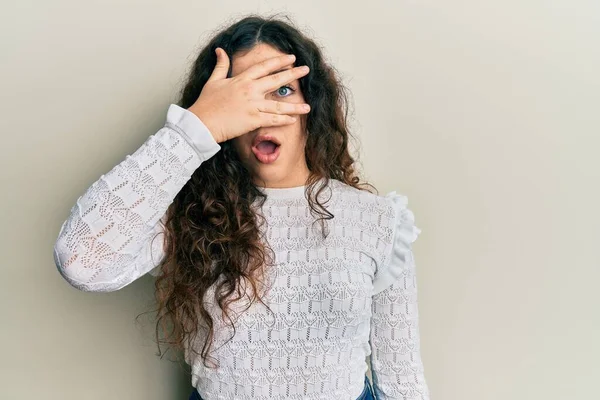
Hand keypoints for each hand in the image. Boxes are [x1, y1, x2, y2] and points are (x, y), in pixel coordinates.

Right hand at [187, 48, 310, 143]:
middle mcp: (250, 91)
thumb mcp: (213, 81)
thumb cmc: (206, 103)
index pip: (264, 67)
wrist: (201, 122)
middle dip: (293, 74)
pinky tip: (293, 120)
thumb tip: (220, 51)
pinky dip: (283, 120)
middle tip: (306, 70)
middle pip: (276, 80)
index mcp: (242, 80)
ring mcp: (252, 106)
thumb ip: (221, 66)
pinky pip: (272, 120)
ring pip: (278, 105)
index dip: (279, 61)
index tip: (291, 58)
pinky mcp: (252, 120)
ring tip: (308, 106)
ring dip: (294, 106)